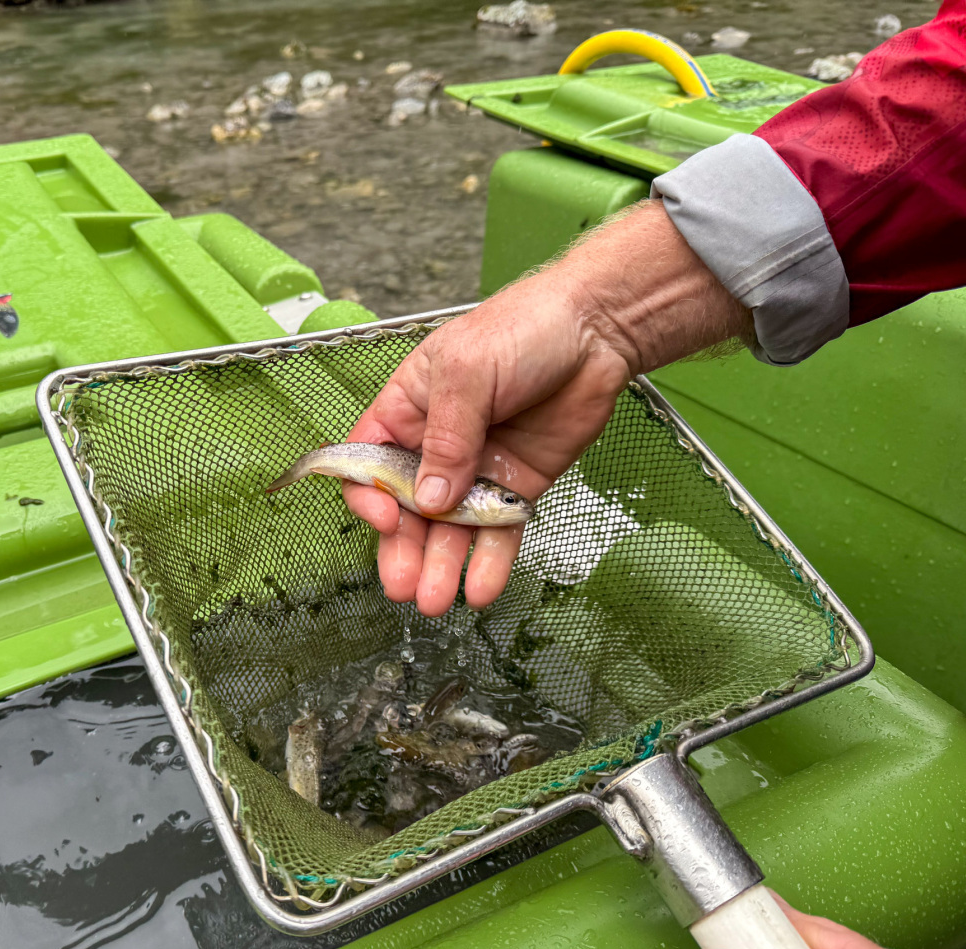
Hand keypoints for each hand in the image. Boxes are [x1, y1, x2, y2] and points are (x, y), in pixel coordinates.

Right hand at [344, 201, 751, 615]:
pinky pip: (498, 532)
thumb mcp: (467, 372)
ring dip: (440, 565)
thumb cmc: (520, 330)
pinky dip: (489, 562)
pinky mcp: (516, 488)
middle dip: (402, 550)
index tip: (387, 518)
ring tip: (436, 601)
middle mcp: (434, 447)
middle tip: (403, 586)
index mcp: (405, 411)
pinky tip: (480, 588)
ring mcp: (476, 471)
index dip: (369, 496)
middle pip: (408, 509)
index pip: (369, 463)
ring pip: (450, 530)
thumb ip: (446, 438)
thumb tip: (430, 500)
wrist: (596, 332)